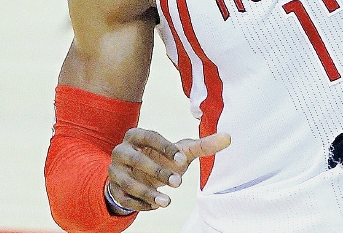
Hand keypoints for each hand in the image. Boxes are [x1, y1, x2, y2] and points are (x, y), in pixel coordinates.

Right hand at [106, 128, 230, 213]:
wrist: (139, 174)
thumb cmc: (163, 157)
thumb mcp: (182, 151)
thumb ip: (203, 145)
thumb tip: (229, 138)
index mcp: (137, 135)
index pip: (149, 137)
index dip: (165, 147)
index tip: (182, 159)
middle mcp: (122, 150)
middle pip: (135, 159)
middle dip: (157, 171)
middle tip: (178, 183)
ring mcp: (115, 170)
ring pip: (127, 181)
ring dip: (147, 192)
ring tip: (167, 202)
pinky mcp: (113, 188)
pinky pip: (123, 198)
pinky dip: (139, 204)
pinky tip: (155, 206)